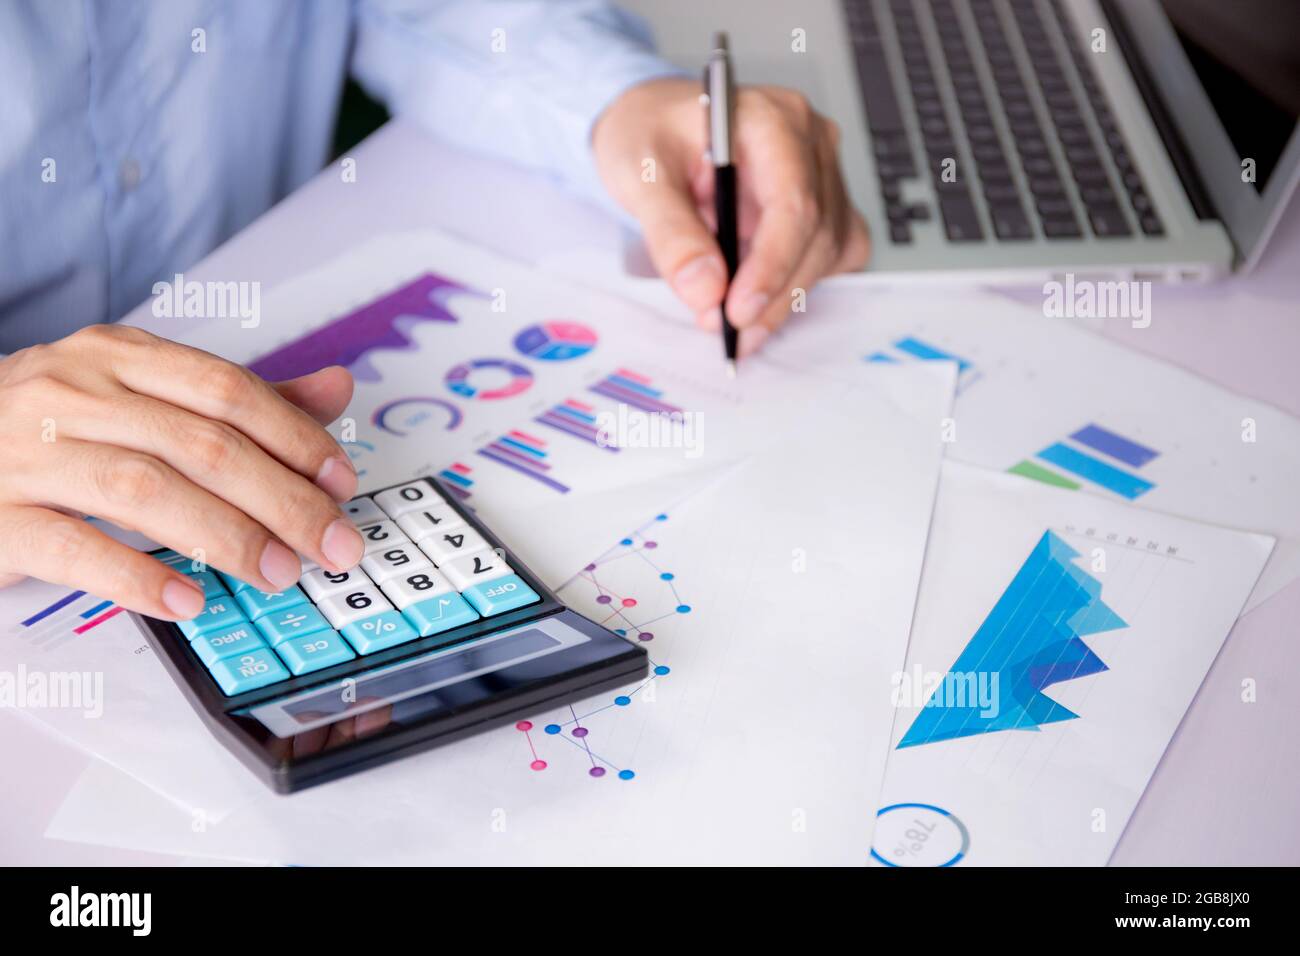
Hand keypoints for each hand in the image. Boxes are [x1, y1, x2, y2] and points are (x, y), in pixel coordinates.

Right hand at [0, 325, 365, 620]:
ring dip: (227, 537)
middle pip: (201, 443)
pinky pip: (72, 545)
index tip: (342, 483)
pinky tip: (188, 601)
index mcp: (118, 355)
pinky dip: (138, 576)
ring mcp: (25, 450)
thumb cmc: (53, 429)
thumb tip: (337, 386)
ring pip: (146, 489)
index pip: (227, 389)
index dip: (295, 437)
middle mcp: (71, 391)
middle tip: (333, 544)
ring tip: (277, 573)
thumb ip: (238, 399)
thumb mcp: (141, 397)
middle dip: (282, 499)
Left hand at [593, 76, 869, 354]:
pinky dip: (798, 284)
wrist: (656, 129)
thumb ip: (672, 234)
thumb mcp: (640, 176)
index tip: (738, 311)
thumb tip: (706, 290)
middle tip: (730, 333)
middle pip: (817, 234)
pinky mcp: (826, 203)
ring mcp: (823, 173)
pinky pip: (832, 254)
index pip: (793, 201)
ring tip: (737, 325)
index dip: (771, 265)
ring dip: (785, 298)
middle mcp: (809, 141)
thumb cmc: (650, 135)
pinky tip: (760, 299)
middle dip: (773, 294)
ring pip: (829, 251)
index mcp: (770, 119)